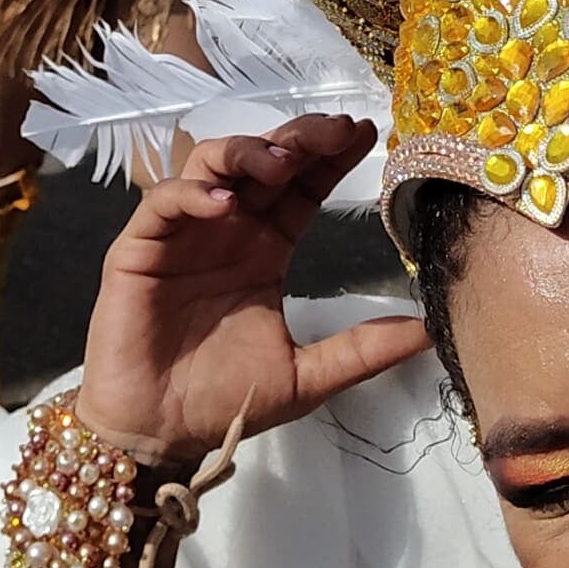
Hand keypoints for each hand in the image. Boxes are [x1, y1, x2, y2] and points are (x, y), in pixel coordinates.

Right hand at [77, 118, 430, 463]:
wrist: (159, 436)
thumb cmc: (224, 402)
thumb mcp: (308, 376)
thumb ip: (363, 350)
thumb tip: (429, 332)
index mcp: (265, 250)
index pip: (303, 188)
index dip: (330, 158)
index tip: (365, 133)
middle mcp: (227, 231)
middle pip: (262, 161)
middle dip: (298, 138)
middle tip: (332, 131)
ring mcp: (182, 235)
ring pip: (211, 165)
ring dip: (247, 152)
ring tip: (281, 162)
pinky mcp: (139, 250)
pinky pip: (163, 203)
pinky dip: (192, 193)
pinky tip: (225, 204)